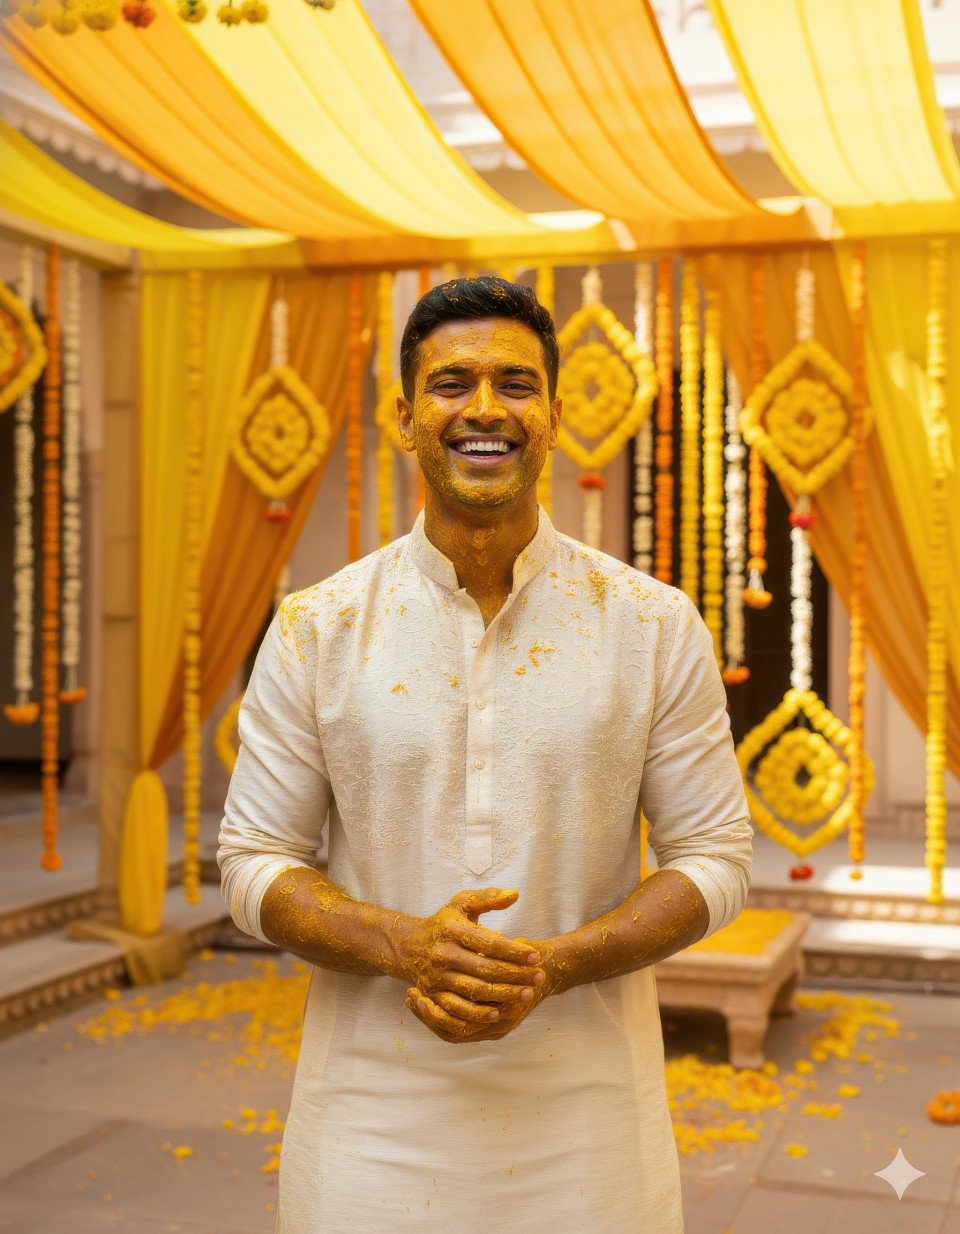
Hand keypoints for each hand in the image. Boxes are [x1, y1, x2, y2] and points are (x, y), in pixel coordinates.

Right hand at [395, 888, 543, 1043]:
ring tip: (528, 994)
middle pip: (486, 969)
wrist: (409, 947)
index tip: (535, 956)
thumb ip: (488, 897)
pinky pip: (460, 1009)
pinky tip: (500, 1012)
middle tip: (539, 977)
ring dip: (505, 995)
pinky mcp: (433, 995)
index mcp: (451, 929)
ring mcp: (437, 977)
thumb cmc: (444, 923)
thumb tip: (515, 894)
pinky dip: (481, 1013)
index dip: (515, 951)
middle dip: (517, 975)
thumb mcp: (462, 904)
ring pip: (476, 991)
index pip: (490, 943)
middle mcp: (442, 954)